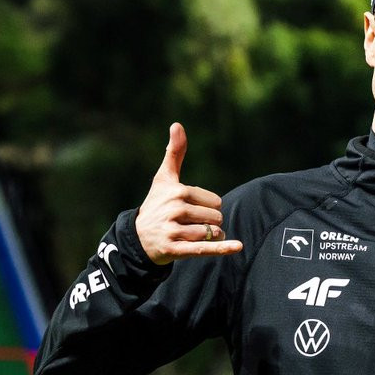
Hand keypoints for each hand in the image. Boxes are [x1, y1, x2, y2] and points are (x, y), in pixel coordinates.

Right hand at [135, 123, 243, 263]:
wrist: (137, 238)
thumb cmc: (156, 204)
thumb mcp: (164, 178)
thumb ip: (174, 153)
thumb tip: (177, 124)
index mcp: (177, 191)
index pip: (215, 202)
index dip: (208, 207)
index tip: (190, 209)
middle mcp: (175, 210)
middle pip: (216, 218)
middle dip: (210, 223)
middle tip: (190, 224)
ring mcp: (174, 231)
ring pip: (212, 233)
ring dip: (211, 237)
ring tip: (193, 236)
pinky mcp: (174, 250)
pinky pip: (204, 248)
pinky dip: (222, 248)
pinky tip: (238, 246)